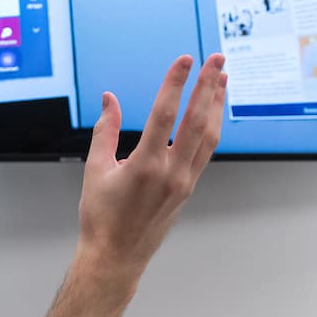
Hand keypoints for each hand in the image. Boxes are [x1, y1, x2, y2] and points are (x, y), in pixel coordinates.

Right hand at [77, 53, 226, 282]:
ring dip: (216, 105)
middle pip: (197, 121)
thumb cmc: (102, 218)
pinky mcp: (188, 188)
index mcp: (145, 166)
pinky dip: (211, 128)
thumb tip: (110, 99)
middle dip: (208, 87)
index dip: (175, 83)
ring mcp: (184, 182)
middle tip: (217, 60)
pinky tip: (212, 114)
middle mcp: (171, 173)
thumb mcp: (95, 170)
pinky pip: (205, 152)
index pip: (165, 114)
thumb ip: (104, 130)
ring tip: (221, 80)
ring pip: (208, 136)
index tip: (185, 60)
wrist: (116, 256)